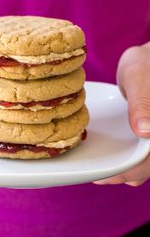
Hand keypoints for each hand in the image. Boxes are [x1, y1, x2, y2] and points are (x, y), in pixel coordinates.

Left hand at [94, 42, 149, 186]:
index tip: (104, 176)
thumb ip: (144, 101)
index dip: (131, 171)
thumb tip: (145, 132)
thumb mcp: (140, 76)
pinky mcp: (147, 135)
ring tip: (96, 169)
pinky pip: (137, 153)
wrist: (148, 60)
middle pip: (147, 166)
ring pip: (143, 163)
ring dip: (122, 169)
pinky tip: (105, 155)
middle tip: (93, 176)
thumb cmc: (146, 63)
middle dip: (122, 174)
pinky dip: (123, 159)